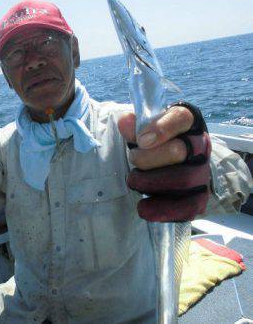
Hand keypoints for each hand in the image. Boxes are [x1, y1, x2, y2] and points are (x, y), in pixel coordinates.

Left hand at [118, 103, 210, 221]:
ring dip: (150, 183)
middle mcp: (200, 145)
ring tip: (134, 181)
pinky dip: (163, 209)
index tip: (141, 140)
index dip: (161, 128)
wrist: (169, 163)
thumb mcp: (143, 130)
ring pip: (183, 180)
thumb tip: (125, 121)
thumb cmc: (154, 143)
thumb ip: (134, 127)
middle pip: (178, 151)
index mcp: (187, 123)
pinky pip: (189, 207)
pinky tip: (144, 208)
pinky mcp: (200, 196)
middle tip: (132, 160)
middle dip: (147, 159)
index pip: (181, 118)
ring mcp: (202, 171)